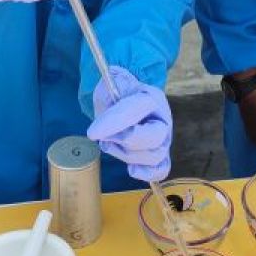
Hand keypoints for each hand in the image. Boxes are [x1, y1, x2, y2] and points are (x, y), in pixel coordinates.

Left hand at [87, 66, 172, 181]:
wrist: (125, 99)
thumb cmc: (118, 92)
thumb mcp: (111, 83)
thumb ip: (110, 92)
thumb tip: (106, 114)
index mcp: (152, 98)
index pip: (137, 110)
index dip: (114, 123)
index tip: (92, 132)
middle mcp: (163, 120)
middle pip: (153, 138)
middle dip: (126, 140)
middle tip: (105, 138)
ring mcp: (163, 139)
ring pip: (153, 156)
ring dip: (126, 154)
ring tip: (108, 144)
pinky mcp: (159, 155)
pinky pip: (160, 169)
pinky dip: (147, 173)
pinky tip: (131, 170)